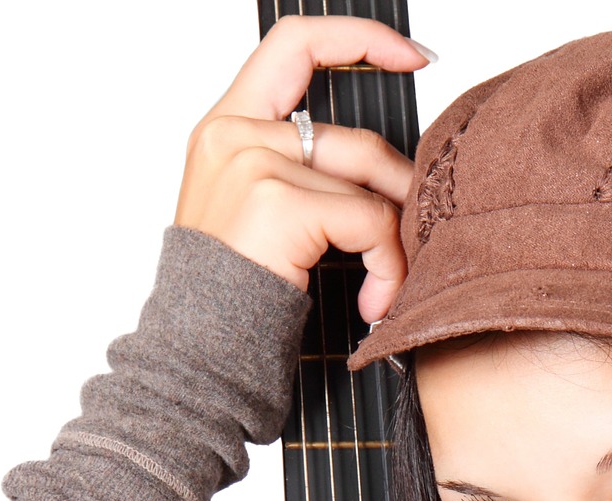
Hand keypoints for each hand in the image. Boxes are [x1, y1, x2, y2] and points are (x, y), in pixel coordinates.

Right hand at [174, 15, 430, 320]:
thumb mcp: (254, 211)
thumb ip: (300, 170)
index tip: (411, 55)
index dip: (360, 39)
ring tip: (387, 285)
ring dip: (394, 242)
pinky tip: (373, 301)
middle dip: (401, 189)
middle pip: (356, 137)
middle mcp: (233, 133)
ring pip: (368, 184)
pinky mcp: (277, 200)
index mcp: (224, 125)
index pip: (295, 44)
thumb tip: (385, 169)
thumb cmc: (227, 293)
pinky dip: (386, 265)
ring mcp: (252, 161)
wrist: (195, 351)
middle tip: (415, 227)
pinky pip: (367, 220)